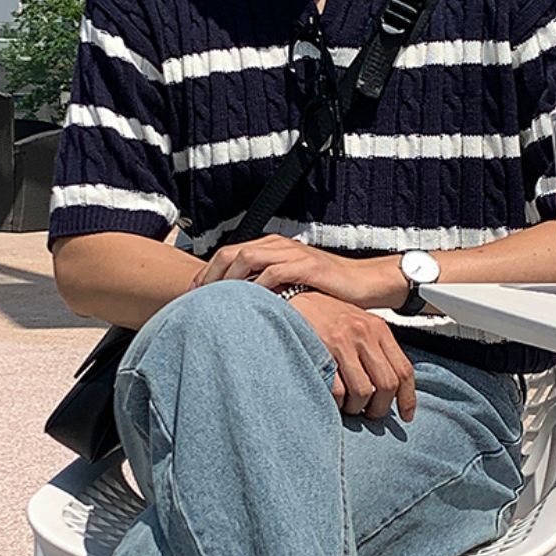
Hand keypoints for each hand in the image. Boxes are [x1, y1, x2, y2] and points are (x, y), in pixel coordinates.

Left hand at [190, 235, 403, 309]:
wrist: (364, 284)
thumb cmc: (327, 290)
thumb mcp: (291, 288)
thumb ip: (266, 291)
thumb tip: (239, 310)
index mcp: (270, 248)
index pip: (228, 255)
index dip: (207, 274)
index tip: (192, 295)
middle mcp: (277, 246)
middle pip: (231, 253)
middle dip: (210, 276)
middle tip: (196, 300)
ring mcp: (291, 253)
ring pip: (247, 258)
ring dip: (228, 280)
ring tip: (216, 300)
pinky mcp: (306, 266)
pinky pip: (274, 272)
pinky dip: (257, 286)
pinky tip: (248, 303)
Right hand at [289, 290, 416, 420]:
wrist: (297, 297)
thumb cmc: (328, 316)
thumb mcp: (360, 326)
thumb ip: (377, 350)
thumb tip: (391, 388)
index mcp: (378, 329)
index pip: (404, 370)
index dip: (407, 398)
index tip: (406, 415)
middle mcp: (364, 334)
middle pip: (386, 384)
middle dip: (380, 408)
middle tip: (370, 413)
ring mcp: (342, 342)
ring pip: (362, 391)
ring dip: (356, 408)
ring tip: (349, 406)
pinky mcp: (321, 351)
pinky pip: (337, 391)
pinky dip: (337, 403)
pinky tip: (333, 400)